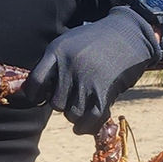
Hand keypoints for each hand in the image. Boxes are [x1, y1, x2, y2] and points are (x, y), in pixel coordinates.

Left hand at [21, 7, 159, 134]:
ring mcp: (88, 79)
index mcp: (57, 52)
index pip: (36, 82)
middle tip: (71, 98)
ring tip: (80, 107)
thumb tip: (37, 93)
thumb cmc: (95, 40)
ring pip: (72, 114)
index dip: (34, 95)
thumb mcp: (68, 42)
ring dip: (75, 115)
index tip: (39, 99)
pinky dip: (87, 127)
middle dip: (62, 105)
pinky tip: (82, 127)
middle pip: (55, 103)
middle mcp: (70, 66)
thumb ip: (52, 63)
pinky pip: (91, 118)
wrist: (128, 34)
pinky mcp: (105, 91)